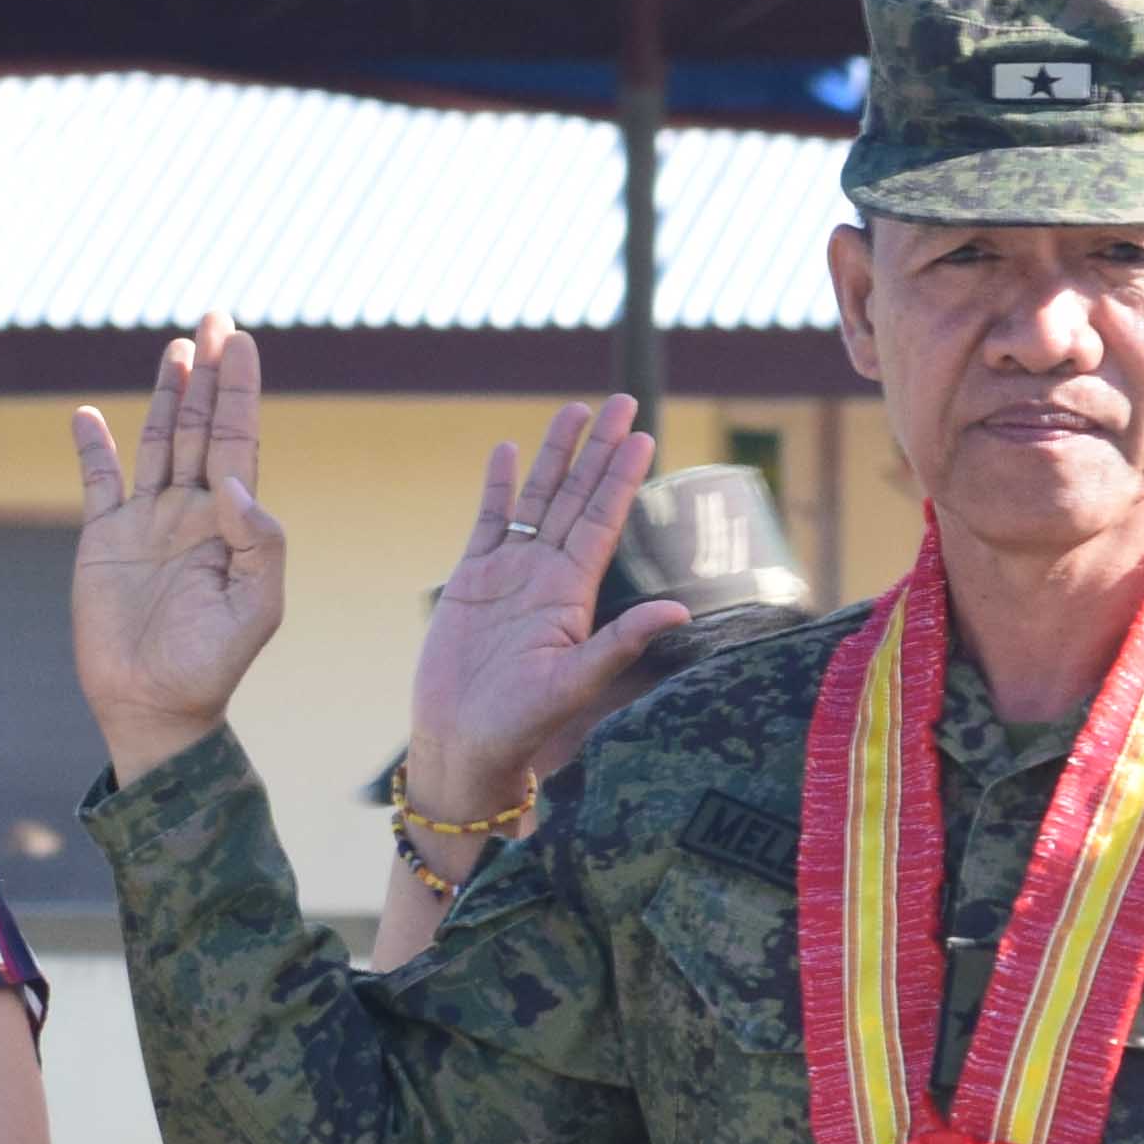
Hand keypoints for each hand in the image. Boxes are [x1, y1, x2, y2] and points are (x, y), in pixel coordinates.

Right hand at [67, 320, 286, 783]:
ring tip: (177, 347)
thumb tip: (231, 483)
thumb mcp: (257, 608)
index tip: (243, 342)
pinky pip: (97, 482)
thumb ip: (259, 543)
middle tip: (215, 317)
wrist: (154, 706)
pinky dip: (93, 448)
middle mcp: (190, 512)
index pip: (238, 440)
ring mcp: (146, 522)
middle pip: (200, 426)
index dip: (240, 391)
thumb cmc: (212, 665)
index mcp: (230, 523)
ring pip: (157, 442)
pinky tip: (87, 414)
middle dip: (209, 374)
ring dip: (166, 394)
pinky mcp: (103, 540)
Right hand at [407, 397, 690, 831]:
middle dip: (597, 450)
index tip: (643, 435)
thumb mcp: (576, 684)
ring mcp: (508, 573)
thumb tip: (680, 612)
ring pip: (535, 499)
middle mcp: (546, 574)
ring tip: (573, 409)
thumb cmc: (521, 725)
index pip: (603, 520)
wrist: (463, 743)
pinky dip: (496, 487)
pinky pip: (486, 522)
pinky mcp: (470, 580)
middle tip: (620, 401)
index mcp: (573, 593)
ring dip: (554, 456)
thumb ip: (621, 642)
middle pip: (575, 497)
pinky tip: (506, 452)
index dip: (621, 477)